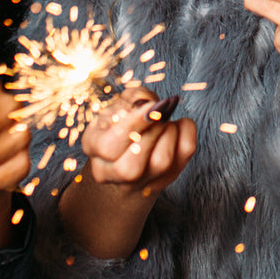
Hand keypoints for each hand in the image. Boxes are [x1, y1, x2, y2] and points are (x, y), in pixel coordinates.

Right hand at [79, 88, 196, 196]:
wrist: (127, 153)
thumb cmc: (122, 121)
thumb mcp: (119, 104)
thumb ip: (132, 98)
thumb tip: (149, 103)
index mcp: (93, 147)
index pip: (109, 146)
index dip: (133, 124)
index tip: (151, 105)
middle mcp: (110, 172)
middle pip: (131, 167)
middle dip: (152, 132)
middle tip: (160, 109)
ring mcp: (140, 180)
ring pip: (161, 161)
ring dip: (168, 130)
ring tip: (164, 119)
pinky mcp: (167, 176)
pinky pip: (185, 151)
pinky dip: (186, 130)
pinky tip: (175, 125)